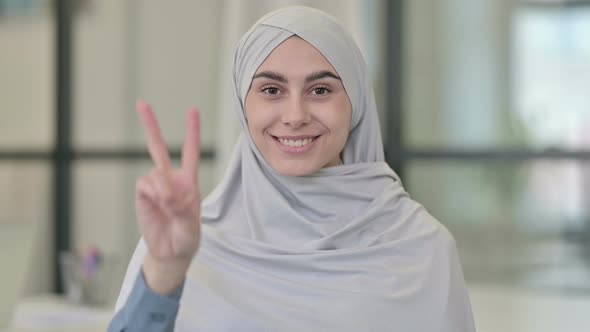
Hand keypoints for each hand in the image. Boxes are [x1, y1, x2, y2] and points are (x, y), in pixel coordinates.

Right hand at [135, 101, 200, 293]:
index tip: (191, 110)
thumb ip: (180, 208)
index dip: (191, 131)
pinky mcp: (142, 194)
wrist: (169, 253)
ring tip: (168, 209)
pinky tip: (156, 208)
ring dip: (161, 190)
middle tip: (141, 103)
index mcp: (189, 183)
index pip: (190, 152)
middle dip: (150, 126)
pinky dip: (151, 196)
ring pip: (154, 174)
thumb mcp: (190, 227)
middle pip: (158, 148)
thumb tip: (165, 191)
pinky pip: (144, 186)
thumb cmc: (186, 238)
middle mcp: (171, 180)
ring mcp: (154, 186)